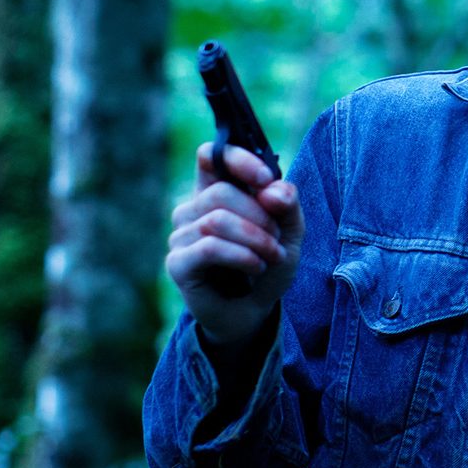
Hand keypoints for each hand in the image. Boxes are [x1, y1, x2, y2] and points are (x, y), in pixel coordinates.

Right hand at [165, 143, 303, 346]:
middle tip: (277, 239)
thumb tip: (273, 189)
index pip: (211, 155)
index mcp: (215, 191)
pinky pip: (210, 247)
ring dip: (257, 239)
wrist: (255, 311)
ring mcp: (180, 237)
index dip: (238, 160)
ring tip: (272, 257)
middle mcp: (192, 210)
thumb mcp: (288, 232)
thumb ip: (287, 205)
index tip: (266, 179)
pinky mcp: (178, 264)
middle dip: (261, 216)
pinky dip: (243, 256)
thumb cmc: (267, 265)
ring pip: (218, 220)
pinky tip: (256, 267)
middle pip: (222, 193)